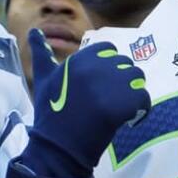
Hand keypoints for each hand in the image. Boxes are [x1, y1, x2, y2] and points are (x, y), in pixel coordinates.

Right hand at [27, 29, 149, 171]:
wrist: (58, 147)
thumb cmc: (50, 113)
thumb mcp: (42, 78)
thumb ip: (41, 52)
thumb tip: (34, 30)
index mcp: (80, 58)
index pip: (109, 49)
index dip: (108, 67)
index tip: (101, 84)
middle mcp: (97, 66)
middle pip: (125, 64)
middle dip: (121, 82)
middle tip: (109, 102)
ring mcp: (111, 84)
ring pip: (138, 79)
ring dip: (132, 94)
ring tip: (120, 110)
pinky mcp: (124, 104)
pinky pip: (144, 99)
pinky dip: (140, 111)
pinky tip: (127, 120)